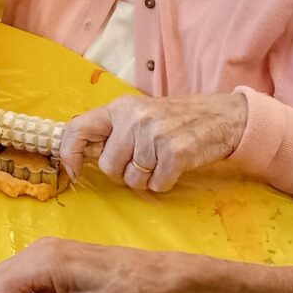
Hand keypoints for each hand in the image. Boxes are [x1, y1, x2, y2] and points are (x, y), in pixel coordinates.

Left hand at [59, 93, 247, 192]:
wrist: (222, 116)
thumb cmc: (176, 119)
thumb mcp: (140, 114)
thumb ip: (113, 130)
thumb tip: (80, 154)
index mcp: (121, 107)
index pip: (78, 128)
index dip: (69, 154)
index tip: (74, 172)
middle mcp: (135, 117)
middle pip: (109, 167)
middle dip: (124, 172)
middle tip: (145, 159)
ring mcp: (155, 134)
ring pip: (132, 180)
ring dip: (147, 178)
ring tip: (162, 159)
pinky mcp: (175, 152)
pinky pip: (156, 185)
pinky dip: (165, 182)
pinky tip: (175, 166)